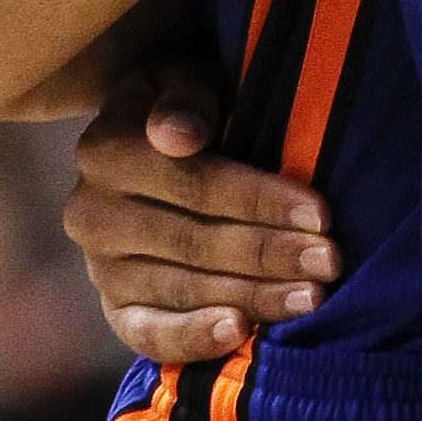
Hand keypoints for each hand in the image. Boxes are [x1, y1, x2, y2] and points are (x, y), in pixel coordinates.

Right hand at [63, 66, 342, 366]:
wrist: (153, 143)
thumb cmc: (191, 107)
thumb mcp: (188, 81)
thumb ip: (186, 100)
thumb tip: (176, 136)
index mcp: (105, 149)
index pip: (193, 181)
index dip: (258, 199)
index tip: (320, 213)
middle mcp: (91, 212)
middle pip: (194, 240)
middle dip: (270, 252)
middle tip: (330, 261)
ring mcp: (100, 266)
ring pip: (184, 288)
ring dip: (253, 296)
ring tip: (312, 297)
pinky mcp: (114, 309)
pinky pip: (148, 334)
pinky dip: (194, 339)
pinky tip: (241, 333)